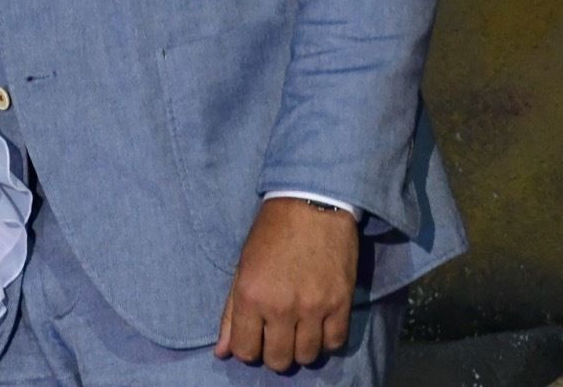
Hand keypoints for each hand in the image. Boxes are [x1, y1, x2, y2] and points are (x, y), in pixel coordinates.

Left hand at [214, 197, 359, 371]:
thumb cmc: (271, 232)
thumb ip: (231, 312)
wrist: (311, 203)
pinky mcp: (341, 303)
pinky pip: (335, 343)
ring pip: (307, 356)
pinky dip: (327, 340)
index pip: (246, 351)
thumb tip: (222, 352)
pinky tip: (321, 325)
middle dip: (275, 353)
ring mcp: (313, 307)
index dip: (249, 349)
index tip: (256, 338)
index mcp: (250, 295)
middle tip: (279, 335)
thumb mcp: (242, 267)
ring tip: (300, 330)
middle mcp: (280, 307)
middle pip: (278, 360)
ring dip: (301, 348)